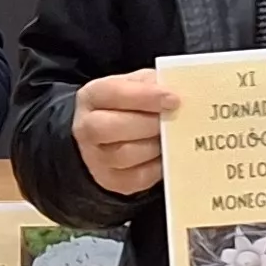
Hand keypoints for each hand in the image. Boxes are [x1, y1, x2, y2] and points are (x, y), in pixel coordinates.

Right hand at [71, 69, 176, 196]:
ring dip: (155, 146)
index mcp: (92, 96)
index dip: (145, 96)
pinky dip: (157, 167)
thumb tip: (179, 92)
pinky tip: (166, 154)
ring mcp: (95, 158)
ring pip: (126, 155)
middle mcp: (86, 128)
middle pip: (112, 127)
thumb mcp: (137, 85)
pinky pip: (138, 177)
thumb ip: (154, 85)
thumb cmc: (129, 106)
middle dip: (149, 124)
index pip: (113, 93)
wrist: (110, 136)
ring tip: (171, 137)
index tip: (173, 100)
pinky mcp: (111, 180)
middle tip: (174, 120)